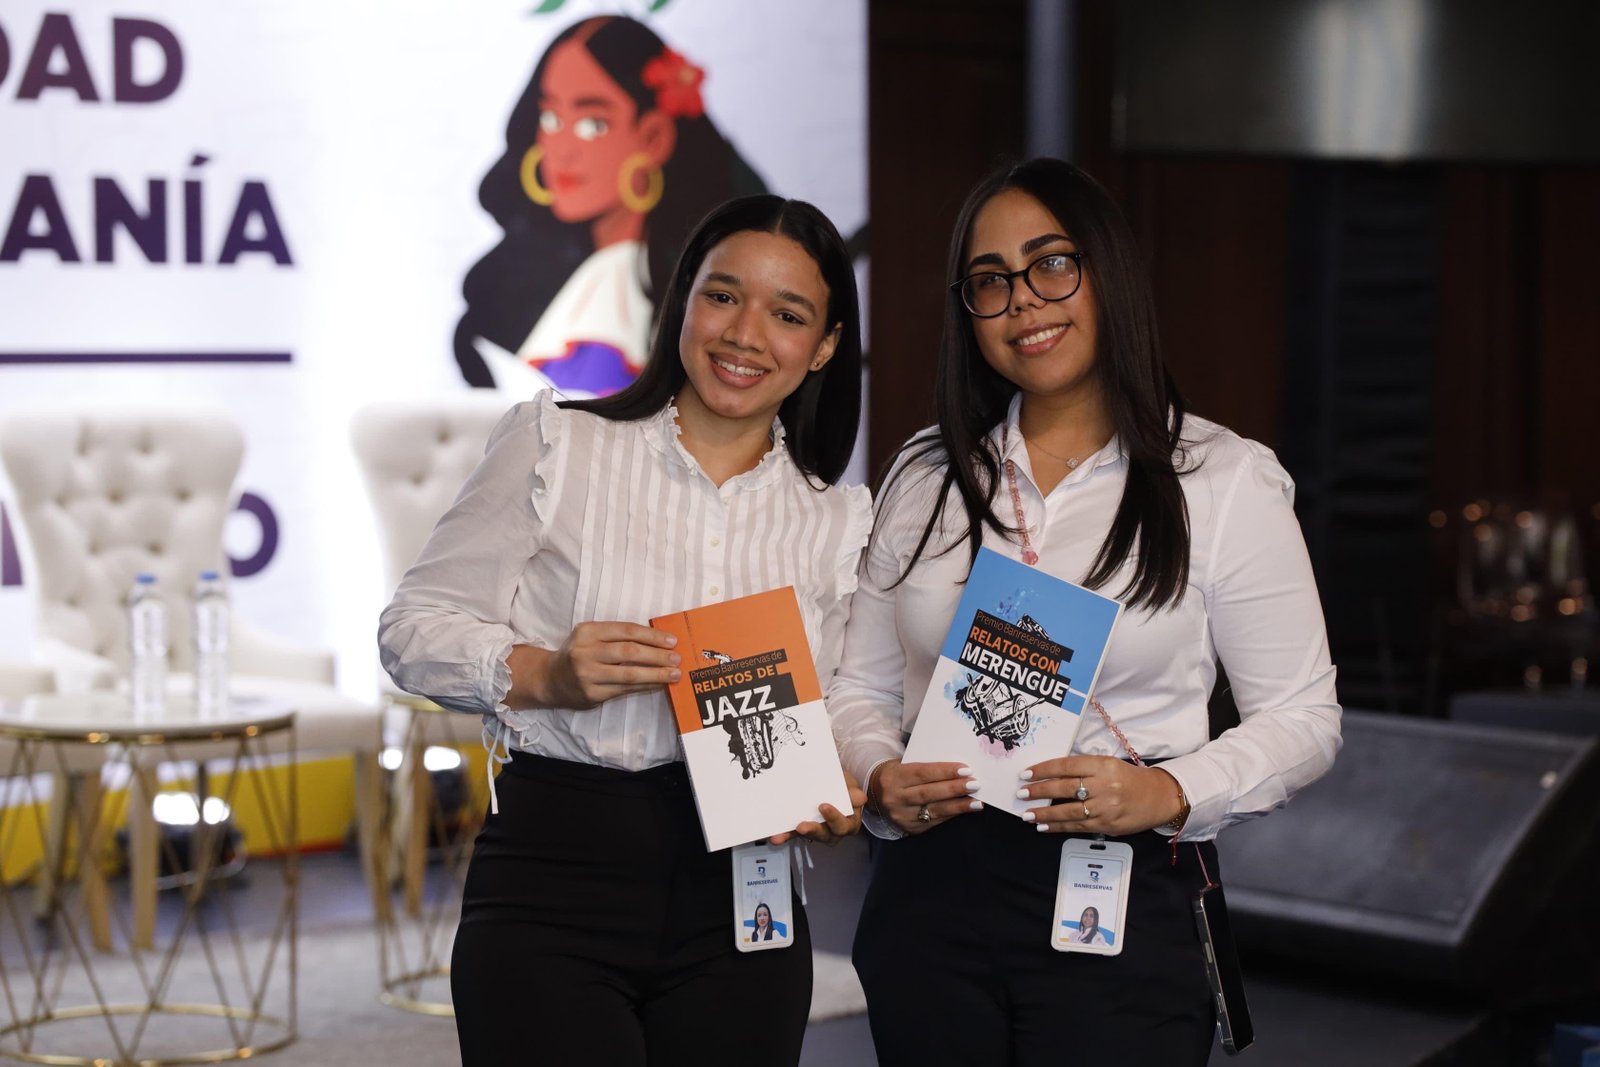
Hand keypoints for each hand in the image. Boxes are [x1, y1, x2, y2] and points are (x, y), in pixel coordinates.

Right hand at [508, 622, 680, 709]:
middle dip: (657, 655)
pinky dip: (645, 687)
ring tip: (674, 674)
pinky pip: (625, 690)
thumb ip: (616, 636)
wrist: (549, 679)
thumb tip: (656, 640)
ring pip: (629, 674)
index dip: (652, 635)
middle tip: (677, 658)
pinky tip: (658, 684)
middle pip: (630, 652)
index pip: (626, 630)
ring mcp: (587, 675)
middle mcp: (585, 652)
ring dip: (656, 674)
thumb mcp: (590, 636)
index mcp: (587, 631)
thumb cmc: (578, 653)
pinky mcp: (592, 694)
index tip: (671, 640)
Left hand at [769, 772, 867, 845]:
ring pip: (808, 836)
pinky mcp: (802, 829)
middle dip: (814, 830)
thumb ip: (852, 790)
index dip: (834, 818)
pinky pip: (793, 834)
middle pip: (826, 835)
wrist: (830, 783)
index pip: (844, 825)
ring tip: (782, 834)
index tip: (823, 806)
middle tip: (802, 826)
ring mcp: (817, 830)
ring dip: (795, 835)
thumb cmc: (843, 786)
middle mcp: (833, 831)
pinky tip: (775, 836)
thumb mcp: (849, 784)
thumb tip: (859, 797)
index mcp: (849, 821)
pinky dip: (784, 835)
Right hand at [871, 758, 981, 834]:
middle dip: (954, 789)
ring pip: (934, 810)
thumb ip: (925, 769)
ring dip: (958, 806)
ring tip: (976, 801)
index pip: (922, 773)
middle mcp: (895, 798)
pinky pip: (935, 821)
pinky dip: (952, 814)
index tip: (966, 770)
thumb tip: (957, 771)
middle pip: (929, 793)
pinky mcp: (910, 828)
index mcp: (893, 778)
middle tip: (975, 784)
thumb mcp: (903, 765)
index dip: (944, 772)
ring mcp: (902, 816)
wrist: (876, 795)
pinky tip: (965, 809)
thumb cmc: (897, 775)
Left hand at [1015, 755, 1184, 835]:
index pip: (1067, 766)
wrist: (1158, 797)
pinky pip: (1077, 827)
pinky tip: (1044, 826)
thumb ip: (1083, 769)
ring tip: (1027, 814)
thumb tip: (1050, 775)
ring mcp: (1106, 808)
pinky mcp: (1107, 825)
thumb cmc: (1129, 779)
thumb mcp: (1108, 765)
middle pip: (1064, 788)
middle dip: (1039, 792)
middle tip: (1021, 793)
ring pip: (1068, 811)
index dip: (1044, 770)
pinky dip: (1058, 827)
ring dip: (1044, 814)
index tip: (1026, 774)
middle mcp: (1104, 786)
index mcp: (1103, 765)